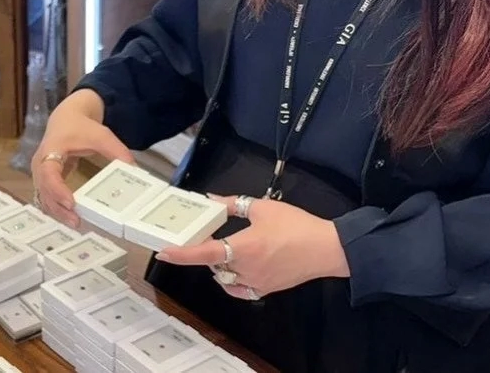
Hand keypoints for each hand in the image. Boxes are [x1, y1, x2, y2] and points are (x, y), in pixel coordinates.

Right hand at [32, 89, 134, 227]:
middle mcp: (40, 163)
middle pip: (45, 190)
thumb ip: (118, 152)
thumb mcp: (102, 136)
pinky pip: (47, 197)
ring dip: (58, 212)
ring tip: (77, 223)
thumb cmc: (82, 127)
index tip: (71, 203)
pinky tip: (71, 217)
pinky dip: (57, 208)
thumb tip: (134, 171)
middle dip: (59, 208)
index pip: (49, 173)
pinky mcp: (44, 180)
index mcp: (51, 149)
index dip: (58, 189)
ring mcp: (39, 173)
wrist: (67, 118)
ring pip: (44, 197)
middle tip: (77, 221)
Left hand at [155, 194, 349, 299]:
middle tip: (201, 235)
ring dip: (217, 264)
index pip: (205, 253)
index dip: (182, 253)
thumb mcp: (262, 207)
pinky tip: (232, 269)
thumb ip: (233, 203)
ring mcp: (255, 282)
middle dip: (204, 251)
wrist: (326, 248)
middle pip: (213, 264)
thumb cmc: (295, 224)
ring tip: (220, 247)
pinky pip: (239, 289)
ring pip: (224, 277)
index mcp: (244, 247)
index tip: (163, 252)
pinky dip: (231, 281)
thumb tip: (210, 199)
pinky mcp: (265, 289)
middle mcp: (246, 269)